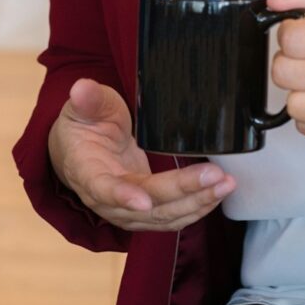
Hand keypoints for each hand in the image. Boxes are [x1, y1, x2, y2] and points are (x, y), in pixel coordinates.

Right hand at [47, 79, 235, 231]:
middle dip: (183, 191)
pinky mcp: (145, 211)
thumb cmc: (82, 127)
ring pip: (163, 215)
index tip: (145, 199)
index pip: (103, 189)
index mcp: (86, 172)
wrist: (79, 151)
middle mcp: (106, 200)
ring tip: (225, 185)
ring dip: (196, 203)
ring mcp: (127, 210)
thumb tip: (81, 88)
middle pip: (146, 204)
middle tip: (215, 176)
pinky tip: (216, 195)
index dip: (123, 196)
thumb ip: (87, 101)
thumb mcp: (81, 108)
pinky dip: (195, 208)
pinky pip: (170, 216)